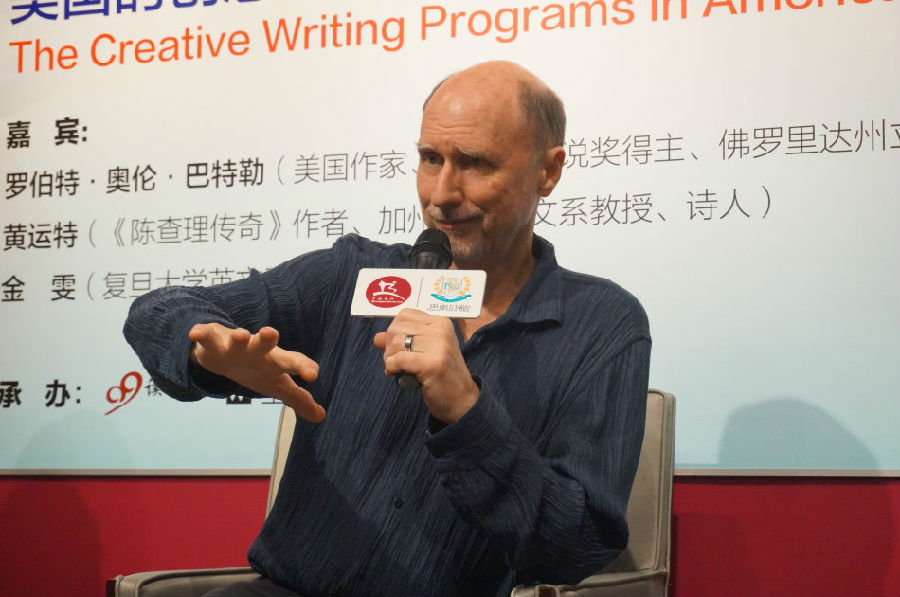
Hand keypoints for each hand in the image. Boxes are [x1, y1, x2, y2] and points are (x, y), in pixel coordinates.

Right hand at [188, 322, 324, 422]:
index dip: (304, 367)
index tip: (312, 375)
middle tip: (272, 333)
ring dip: (239, 336)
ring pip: (237, 338)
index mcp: (274, 361)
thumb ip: (299, 399)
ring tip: (241, 335)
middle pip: (266, 344)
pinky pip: (206, 337)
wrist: (225, 352)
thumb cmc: (258, 369)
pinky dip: (201, 335)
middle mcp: (257, 349)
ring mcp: (234, 344)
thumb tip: (321, 417)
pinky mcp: (212, 342)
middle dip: (268, 339)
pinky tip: (195, 334)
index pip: (293, 362)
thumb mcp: (278, 385)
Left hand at [373, 309, 478, 422]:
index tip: (399, 347)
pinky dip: (391, 367)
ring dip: (389, 358)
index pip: (405, 315)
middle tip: (395, 361)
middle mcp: (441, 330)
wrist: (462, 399)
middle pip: (397, 328)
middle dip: (389, 346)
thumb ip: (402, 341)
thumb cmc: (441, 375)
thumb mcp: (424, 352)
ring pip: (396, 343)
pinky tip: (397, 374)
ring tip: (397, 369)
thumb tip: (377, 337)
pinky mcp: (432, 363)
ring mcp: (439, 346)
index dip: (395, 331)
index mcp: (441, 322)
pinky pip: (398, 359)